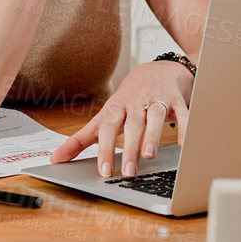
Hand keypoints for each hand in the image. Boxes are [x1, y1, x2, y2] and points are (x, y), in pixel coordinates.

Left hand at [47, 61, 190, 177]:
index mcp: (116, 108)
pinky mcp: (176, 100)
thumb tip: (56, 158)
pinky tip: (184, 144)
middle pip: (131, 125)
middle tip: (126, 172)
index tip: (104, 169)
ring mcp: (157, 100)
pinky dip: (185, 128)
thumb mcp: (105, 116)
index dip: (104, 148)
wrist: (159, 69)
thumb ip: (81, 139)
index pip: (107, 128)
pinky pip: (183, 113)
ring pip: (154, 117)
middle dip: (128, 148)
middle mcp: (136, 103)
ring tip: (148, 156)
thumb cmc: (129, 98)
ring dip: (152, 136)